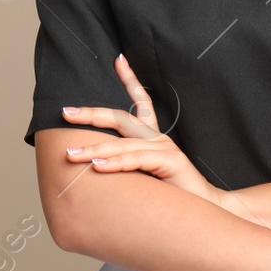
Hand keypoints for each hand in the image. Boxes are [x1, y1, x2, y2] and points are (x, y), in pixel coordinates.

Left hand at [60, 53, 225, 206]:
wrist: (205, 211)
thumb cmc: (173, 196)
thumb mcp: (146, 176)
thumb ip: (127, 167)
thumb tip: (94, 167)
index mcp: (153, 138)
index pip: (142, 102)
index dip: (131, 79)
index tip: (118, 59)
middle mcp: (158, 138)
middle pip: (121, 118)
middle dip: (91, 114)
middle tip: (65, 112)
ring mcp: (165, 148)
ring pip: (122, 144)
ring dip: (93, 150)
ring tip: (70, 155)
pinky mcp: (170, 162)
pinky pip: (136, 160)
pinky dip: (115, 164)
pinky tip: (96, 167)